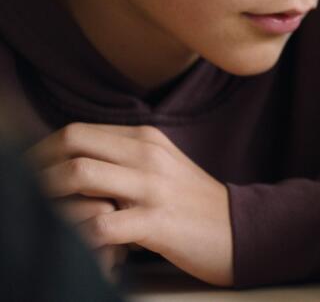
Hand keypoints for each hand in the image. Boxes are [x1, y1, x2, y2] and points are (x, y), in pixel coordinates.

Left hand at [27, 123, 232, 285]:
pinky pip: (99, 225)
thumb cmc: (192, 205)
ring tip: (39, 215)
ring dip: (48, 196)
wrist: (240, 230)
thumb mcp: (161, 168)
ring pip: (79, 177)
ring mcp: (153, 188)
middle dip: (36, 167)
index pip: (77, 132)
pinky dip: (76, 234)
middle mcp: (148, 156)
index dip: (41, 151)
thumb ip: (123, 159)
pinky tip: (74, 244)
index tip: (27, 173)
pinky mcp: (156, 222)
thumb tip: (70, 164)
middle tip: (23, 191)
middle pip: (72, 144)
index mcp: (147, 139)